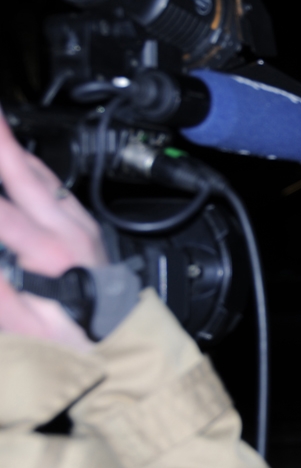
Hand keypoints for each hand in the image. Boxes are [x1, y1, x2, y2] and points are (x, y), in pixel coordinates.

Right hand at [0, 111, 108, 349]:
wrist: (122, 345)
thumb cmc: (71, 339)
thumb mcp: (22, 323)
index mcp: (49, 250)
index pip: (1, 211)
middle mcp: (70, 229)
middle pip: (25, 174)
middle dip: (1, 142)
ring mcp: (82, 226)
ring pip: (43, 177)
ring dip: (15, 147)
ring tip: (0, 123)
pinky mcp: (87, 230)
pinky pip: (57, 189)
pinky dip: (34, 168)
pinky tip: (23, 157)